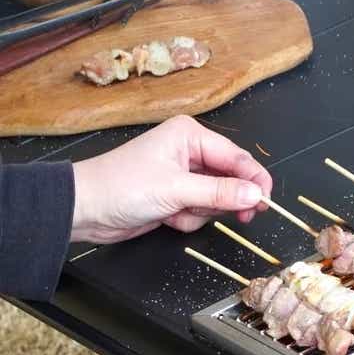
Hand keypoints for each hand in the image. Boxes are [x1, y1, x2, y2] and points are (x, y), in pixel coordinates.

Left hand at [71, 115, 272, 243]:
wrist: (84, 209)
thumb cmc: (122, 187)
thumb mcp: (176, 189)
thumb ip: (220, 192)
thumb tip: (257, 195)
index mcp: (191, 136)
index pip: (238, 158)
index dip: (256, 180)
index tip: (268, 203)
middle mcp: (190, 151)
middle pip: (232, 179)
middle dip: (226, 200)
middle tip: (242, 217)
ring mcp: (184, 175)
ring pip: (218, 198)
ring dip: (202, 211)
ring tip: (178, 211)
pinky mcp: (177, 196)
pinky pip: (201, 210)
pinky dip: (189, 218)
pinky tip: (168, 217)